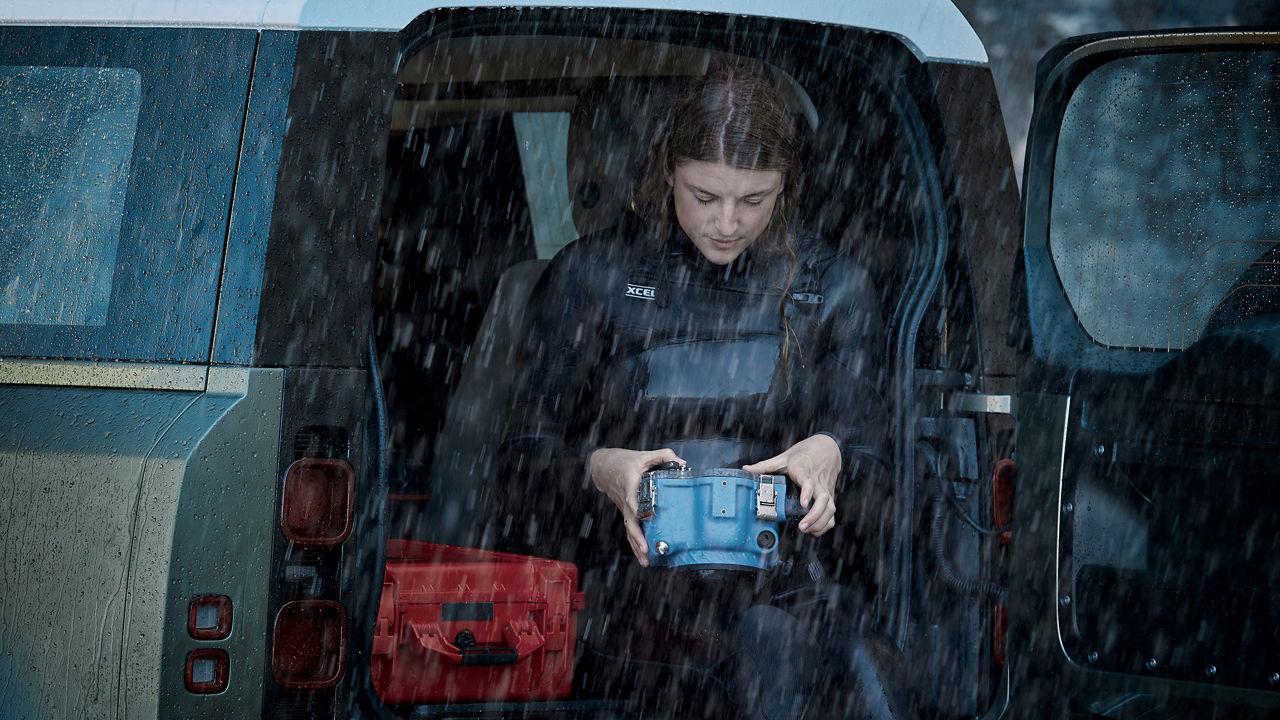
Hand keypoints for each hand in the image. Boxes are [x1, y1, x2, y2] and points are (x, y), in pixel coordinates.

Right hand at [588, 447, 684, 565]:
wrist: (605, 468)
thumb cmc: (626, 461)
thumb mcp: (645, 455)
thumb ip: (664, 456)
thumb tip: (682, 463)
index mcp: (630, 483)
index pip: (632, 497)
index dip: (636, 507)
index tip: (643, 516)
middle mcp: (626, 498)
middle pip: (629, 520)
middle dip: (637, 536)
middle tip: (645, 549)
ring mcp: (625, 508)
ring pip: (629, 529)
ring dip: (636, 546)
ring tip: (645, 560)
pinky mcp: (627, 513)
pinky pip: (630, 530)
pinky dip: (635, 544)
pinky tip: (643, 556)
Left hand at [743, 434, 841, 535]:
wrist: (827, 447)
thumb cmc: (805, 452)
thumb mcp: (784, 457)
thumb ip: (766, 465)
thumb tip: (747, 469)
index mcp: (804, 470)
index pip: (809, 482)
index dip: (807, 493)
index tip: (803, 504)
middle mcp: (817, 481)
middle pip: (823, 499)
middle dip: (815, 515)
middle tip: (802, 526)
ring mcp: (825, 489)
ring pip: (830, 507)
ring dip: (820, 521)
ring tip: (807, 530)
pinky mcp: (829, 494)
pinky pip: (831, 511)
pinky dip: (826, 523)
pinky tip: (815, 529)